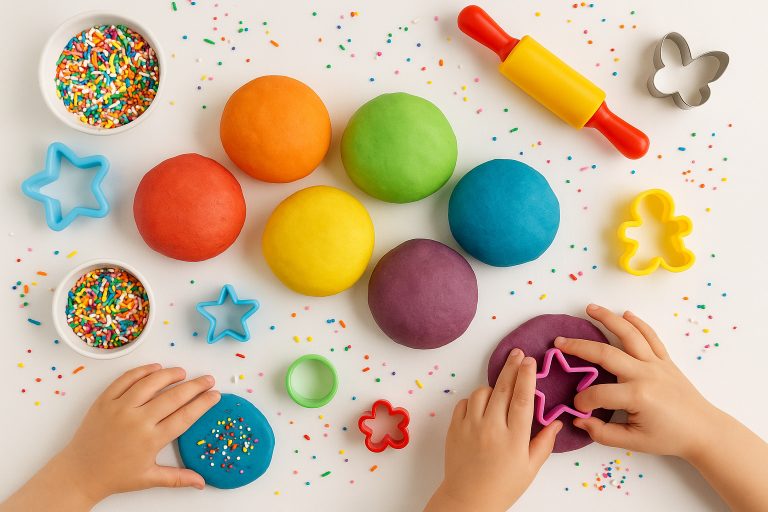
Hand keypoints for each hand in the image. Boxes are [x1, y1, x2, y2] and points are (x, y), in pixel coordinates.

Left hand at [1, 364, 219, 510]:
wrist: (79, 473)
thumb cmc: (114, 476)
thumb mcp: (148, 478)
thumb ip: (178, 478)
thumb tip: (202, 483)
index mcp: (151, 440)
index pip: (185, 416)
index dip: (203, 403)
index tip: (215, 395)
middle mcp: (137, 421)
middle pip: (173, 397)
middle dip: (195, 386)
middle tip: (208, 379)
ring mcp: (120, 408)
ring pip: (150, 383)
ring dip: (170, 374)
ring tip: (182, 372)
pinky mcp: (104, 401)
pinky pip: (125, 379)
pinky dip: (142, 371)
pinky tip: (155, 368)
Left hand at [424, 350, 561, 511]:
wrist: (469, 499)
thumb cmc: (503, 485)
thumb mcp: (530, 468)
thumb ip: (544, 442)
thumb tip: (556, 420)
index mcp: (514, 438)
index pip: (522, 399)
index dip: (527, 377)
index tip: (530, 362)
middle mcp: (492, 428)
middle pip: (502, 389)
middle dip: (511, 368)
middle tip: (517, 354)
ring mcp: (470, 427)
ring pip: (481, 393)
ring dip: (492, 388)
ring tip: (500, 392)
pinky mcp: (454, 428)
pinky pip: (464, 403)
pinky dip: (474, 400)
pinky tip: (482, 407)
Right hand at [556, 305, 767, 511]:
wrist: (704, 431)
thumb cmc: (669, 437)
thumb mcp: (633, 442)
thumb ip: (602, 433)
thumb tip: (579, 421)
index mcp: (637, 395)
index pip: (598, 394)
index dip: (583, 401)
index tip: (578, 408)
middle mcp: (645, 374)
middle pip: (606, 354)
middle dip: (579, 347)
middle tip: (560, 342)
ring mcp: (656, 364)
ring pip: (629, 335)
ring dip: (609, 319)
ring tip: (590, 308)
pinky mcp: (666, 360)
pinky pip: (651, 337)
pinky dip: (639, 323)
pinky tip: (625, 314)